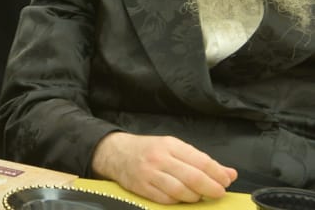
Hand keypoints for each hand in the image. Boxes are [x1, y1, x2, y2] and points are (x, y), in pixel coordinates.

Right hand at [91, 132, 236, 203]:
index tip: (226, 181)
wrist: (116, 153)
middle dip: (212, 188)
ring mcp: (150, 174)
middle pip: (193, 178)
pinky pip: (167, 199)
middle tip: (219, 192)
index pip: (201, 161)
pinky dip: (179, 201)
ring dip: (196, 197)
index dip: (217, 173)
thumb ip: (202, 161)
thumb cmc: (150, 150)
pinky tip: (183, 198)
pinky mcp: (142, 188)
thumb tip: (230, 173)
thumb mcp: (174, 148)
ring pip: (182, 191)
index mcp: (170, 145)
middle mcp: (159, 158)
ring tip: (200, 196)